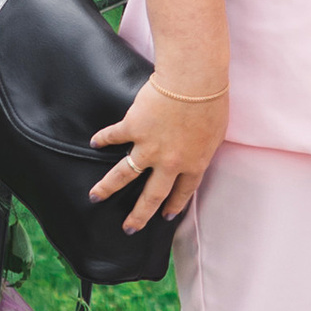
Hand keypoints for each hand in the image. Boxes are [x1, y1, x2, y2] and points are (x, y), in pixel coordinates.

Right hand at [88, 76, 227, 232]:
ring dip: (107, 188)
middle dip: (139, 215)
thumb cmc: (212, 102)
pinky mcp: (133, 128)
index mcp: (194, 163)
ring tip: (94, 197)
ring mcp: (148, 147)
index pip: (183, 191)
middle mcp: (169, 162)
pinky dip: (103, 139)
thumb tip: (198, 150)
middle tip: (129, 228)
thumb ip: (204, 148)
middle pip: (152, 196)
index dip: (175, 204)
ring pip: (123, 175)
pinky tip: (94, 143)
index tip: (166, 216)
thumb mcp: (217, 133)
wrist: (194, 81)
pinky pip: (113, 136)